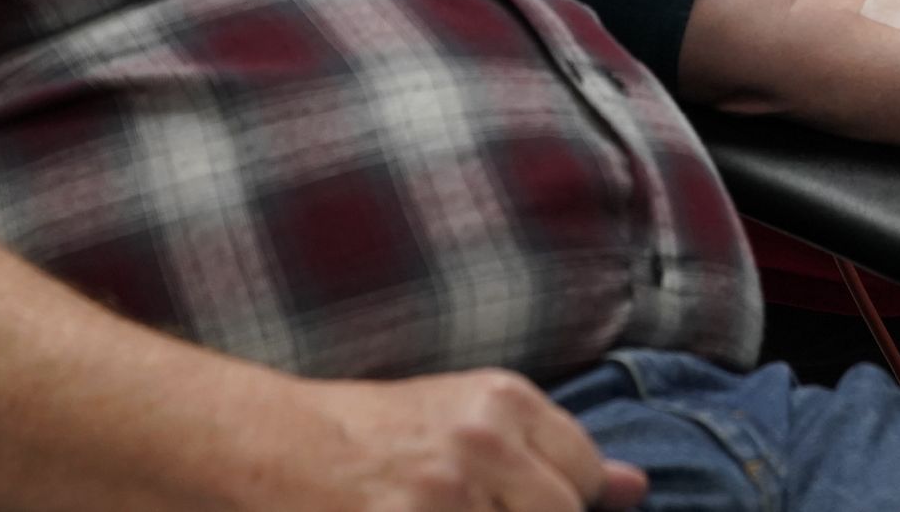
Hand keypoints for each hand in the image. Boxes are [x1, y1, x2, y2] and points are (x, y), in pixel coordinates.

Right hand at [295, 369, 647, 511]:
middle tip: (466, 510)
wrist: (263, 446)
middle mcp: (482, 440)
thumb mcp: (462, 421)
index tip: (509, 504)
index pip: (584, 476)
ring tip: (426, 509)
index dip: (556, 504)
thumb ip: (547, 451)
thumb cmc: (365, 437)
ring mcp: (444, 494)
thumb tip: (636, 487)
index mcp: (502, 399)